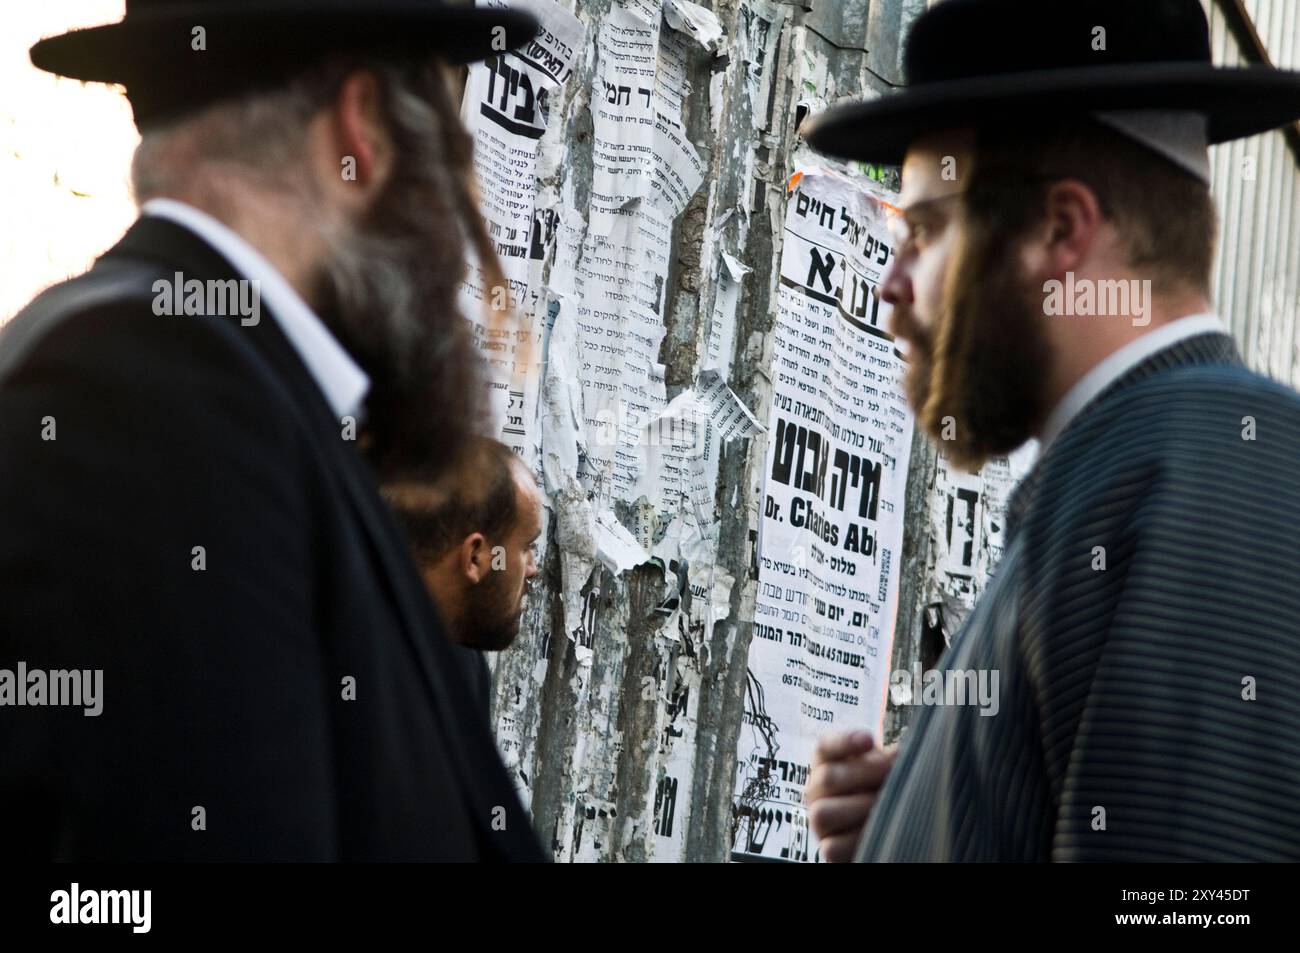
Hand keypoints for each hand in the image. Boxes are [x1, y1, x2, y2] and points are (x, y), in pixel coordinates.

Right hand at [804, 729, 897, 861]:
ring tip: (885, 804)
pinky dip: (859, 837)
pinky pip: (834, 847)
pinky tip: (878, 829)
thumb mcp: (883, 770)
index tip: (869, 740)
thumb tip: (899, 756)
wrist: (880, 829)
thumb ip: (886, 760)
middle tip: (890, 772)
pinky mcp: (828, 848)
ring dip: (860, 807)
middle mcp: (816, 789)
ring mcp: (818, 820)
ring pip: (823, 813)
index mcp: (827, 763)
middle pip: (827, 777)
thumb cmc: (880, 791)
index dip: (844, 742)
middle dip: (864, 774)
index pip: (826, 746)